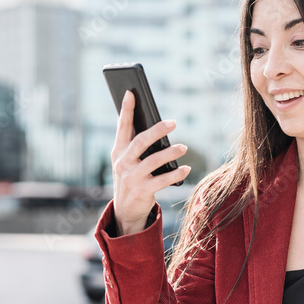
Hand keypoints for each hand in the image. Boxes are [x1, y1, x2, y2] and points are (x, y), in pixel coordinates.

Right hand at [110, 90, 190, 235]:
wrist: (125, 211)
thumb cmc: (131, 180)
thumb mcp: (127, 162)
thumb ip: (136, 146)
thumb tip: (155, 126)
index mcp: (118, 152)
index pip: (122, 127)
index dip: (126, 110)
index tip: (131, 92)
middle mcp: (122, 163)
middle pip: (140, 142)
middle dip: (157, 130)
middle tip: (173, 122)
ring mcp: (131, 178)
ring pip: (153, 161)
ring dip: (170, 153)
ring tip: (183, 147)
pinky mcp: (141, 191)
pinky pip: (161, 180)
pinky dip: (175, 174)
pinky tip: (186, 169)